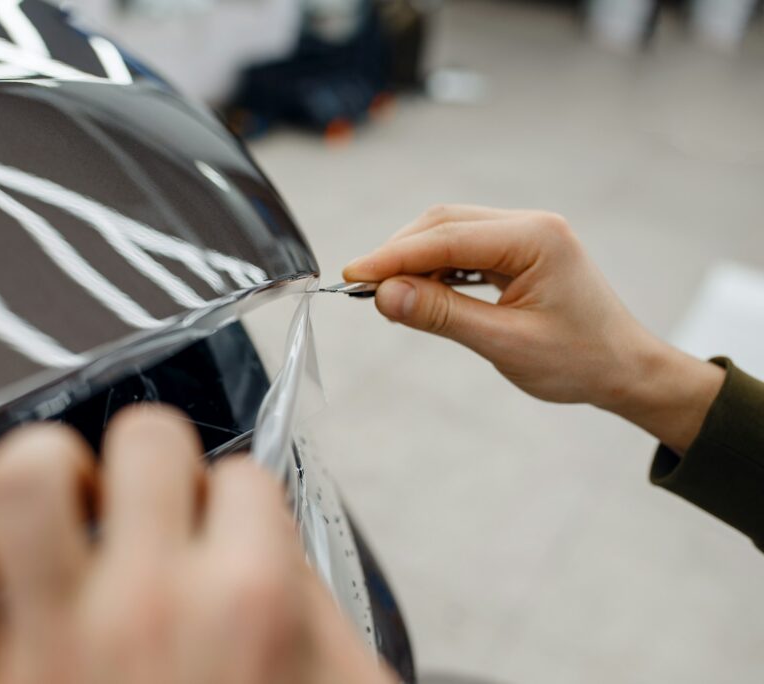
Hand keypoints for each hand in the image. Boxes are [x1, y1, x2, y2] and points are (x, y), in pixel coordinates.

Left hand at [0, 406, 392, 683]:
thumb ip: (309, 609)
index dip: (237, 500)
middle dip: (154, 457)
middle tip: (151, 496)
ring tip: (67, 503)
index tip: (226, 522)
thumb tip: (263, 539)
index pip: (244, 477)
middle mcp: (149, 609)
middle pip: (144, 440)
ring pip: (25, 474)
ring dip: (50, 472)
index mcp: (249, 608)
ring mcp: (53, 645)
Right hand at [344, 204, 722, 452]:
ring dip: (413, 260)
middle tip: (362, 288)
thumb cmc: (579, 361)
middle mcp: (529, 226)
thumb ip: (442, 315)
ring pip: (449, 233)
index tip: (352, 275)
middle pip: (443, 224)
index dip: (393, 256)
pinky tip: (418, 293)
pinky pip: (463, 250)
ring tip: (387, 296)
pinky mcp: (518, 252)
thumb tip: (384, 295)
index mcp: (535, 238)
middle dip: (399, 253)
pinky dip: (434, 269)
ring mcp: (524, 235)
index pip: (447, 238)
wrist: (625, 370)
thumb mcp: (505, 344)